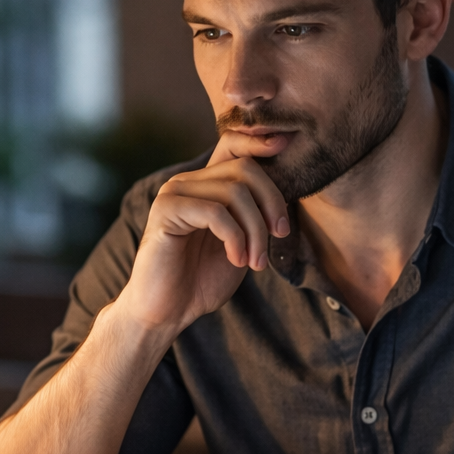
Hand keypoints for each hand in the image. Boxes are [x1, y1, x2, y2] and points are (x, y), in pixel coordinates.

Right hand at [112, 130, 289, 335]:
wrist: (166, 312)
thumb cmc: (201, 280)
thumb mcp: (241, 243)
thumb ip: (256, 215)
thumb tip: (287, 189)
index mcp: (205, 186)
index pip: (232, 144)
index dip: (259, 140)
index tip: (286, 144)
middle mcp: (188, 182)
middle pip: (244, 168)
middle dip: (272, 203)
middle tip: (279, 236)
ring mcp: (174, 193)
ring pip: (235, 191)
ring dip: (256, 230)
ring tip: (255, 262)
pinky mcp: (166, 211)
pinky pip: (215, 212)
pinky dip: (235, 238)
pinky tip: (236, 259)